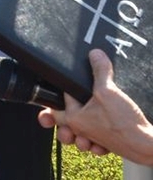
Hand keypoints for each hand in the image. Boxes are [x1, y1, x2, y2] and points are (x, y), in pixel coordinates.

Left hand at [38, 49, 152, 163]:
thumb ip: (100, 71)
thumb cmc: (124, 124)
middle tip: (73, 109)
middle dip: (65, 118)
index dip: (56, 95)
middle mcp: (81, 130)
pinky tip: (103, 134)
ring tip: (88, 124)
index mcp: (74, 119)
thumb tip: (95, 54)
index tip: (59, 91)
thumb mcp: (109, 91)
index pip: (56, 105)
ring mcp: (95, 139)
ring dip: (81, 131)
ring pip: (79, 136)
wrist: (147, 145)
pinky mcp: (109, 143)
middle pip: (64, 125)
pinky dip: (98, 140)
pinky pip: (97, 142)